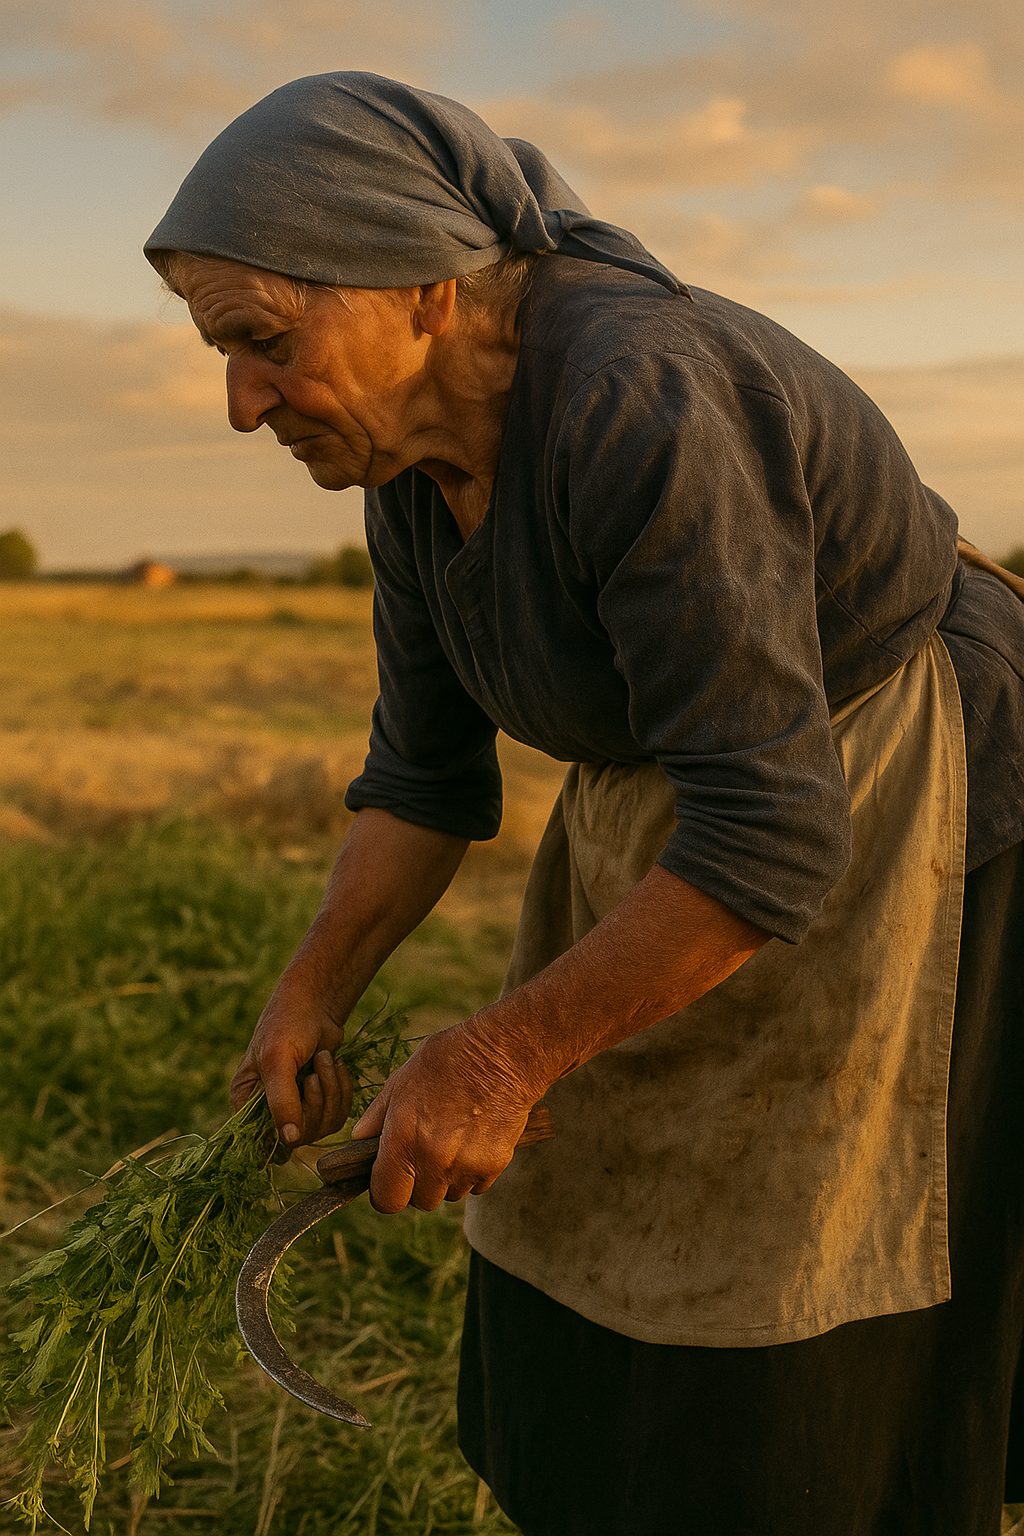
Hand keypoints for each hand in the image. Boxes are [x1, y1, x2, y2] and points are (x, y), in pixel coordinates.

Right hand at [230, 979, 353, 1147]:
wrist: (316, 1003)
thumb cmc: (289, 1025)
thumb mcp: (278, 1060)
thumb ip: (281, 1101)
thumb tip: (290, 1141)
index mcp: (246, 1101)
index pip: (265, 1141)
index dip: (287, 1128)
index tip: (300, 1096)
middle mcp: (268, 1109)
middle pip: (300, 1136)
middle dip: (316, 1101)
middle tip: (315, 1070)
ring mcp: (296, 1106)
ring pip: (322, 1127)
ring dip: (331, 1092)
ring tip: (325, 1060)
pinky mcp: (320, 1101)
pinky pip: (338, 1115)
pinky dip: (343, 1090)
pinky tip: (336, 1065)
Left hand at [349, 1020, 540, 1213]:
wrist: (504, 1054)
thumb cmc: (448, 1060)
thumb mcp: (402, 1080)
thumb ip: (377, 1116)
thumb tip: (359, 1140)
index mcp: (403, 1139)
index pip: (386, 1200)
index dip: (386, 1191)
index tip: (392, 1177)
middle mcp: (433, 1159)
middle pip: (420, 1202)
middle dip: (418, 1184)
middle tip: (425, 1153)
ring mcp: (466, 1165)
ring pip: (449, 1196)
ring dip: (447, 1179)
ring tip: (452, 1142)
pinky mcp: (494, 1165)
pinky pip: (477, 1187)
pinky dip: (472, 1172)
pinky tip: (474, 1140)